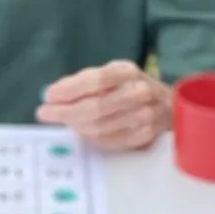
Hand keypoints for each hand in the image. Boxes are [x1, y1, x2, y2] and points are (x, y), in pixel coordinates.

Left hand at [35, 60, 172, 150]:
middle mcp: (139, 92)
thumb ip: (84, 82)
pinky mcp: (145, 136)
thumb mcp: (111, 74)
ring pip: (100, 127)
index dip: (69, 90)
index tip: (48, 96)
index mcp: (127, 72)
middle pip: (95, 107)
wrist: (169, 105)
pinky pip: (110, 141)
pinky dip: (91, 138)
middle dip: (65, 112)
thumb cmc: (130, 88)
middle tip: (45, 113)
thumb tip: (52, 94)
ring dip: (76, 126)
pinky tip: (82, 132)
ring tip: (64, 121)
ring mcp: (145, 116)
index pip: (95, 80)